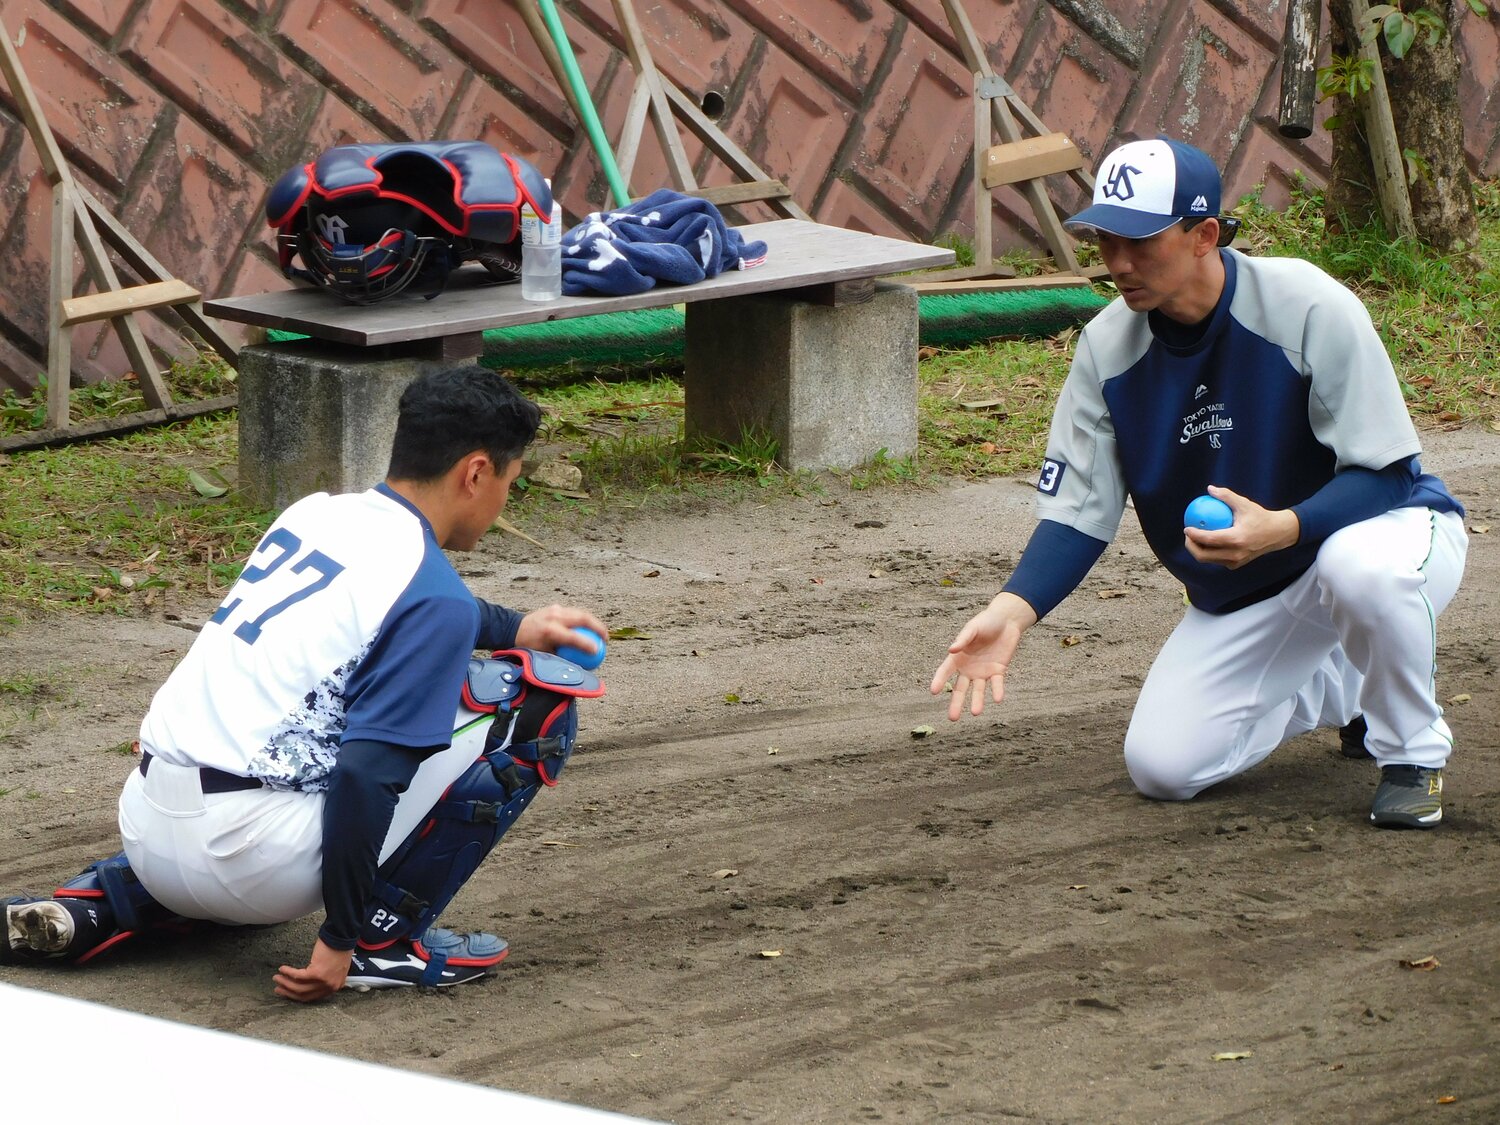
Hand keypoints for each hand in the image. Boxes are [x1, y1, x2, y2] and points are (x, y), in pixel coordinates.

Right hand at [273, 939, 353, 1001]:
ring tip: (276, 978)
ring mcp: (323, 981)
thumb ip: (326, 978)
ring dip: (285, 983)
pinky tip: (282, 969)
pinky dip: (288, 972)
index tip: (288, 992)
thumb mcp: (335, 968)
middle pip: (304, 994)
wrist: (342, 936)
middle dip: (288, 992)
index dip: (298, 995)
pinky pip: (298, 976)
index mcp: (335, 986)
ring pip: (299, 987)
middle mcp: (329, 987)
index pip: (313, 996)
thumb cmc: (339, 947)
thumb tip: (312, 982)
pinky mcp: (316, 973)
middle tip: (278, 989)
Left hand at [514, 604, 609, 654]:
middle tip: (606, 639)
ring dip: (593, 622)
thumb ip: (561, 659)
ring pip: (581, 612)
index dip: (587, 644)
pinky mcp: (556, 607)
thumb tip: (578, 668)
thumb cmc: (528, 647)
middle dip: (598, 628)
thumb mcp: (543, 656)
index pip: (574, 637)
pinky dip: (583, 620)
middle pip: (583, 618)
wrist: (513, 629)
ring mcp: (555, 609)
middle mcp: (554, 617)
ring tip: (601, 633)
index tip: (597, 652)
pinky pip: (574, 612)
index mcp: (549, 631)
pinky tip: (589, 628)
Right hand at [929, 593, 1037, 719]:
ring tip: (975, 712)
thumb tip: (951, 649)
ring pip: (979, 690)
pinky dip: (997, 691)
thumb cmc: (986, 622)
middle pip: (960, 688)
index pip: (945, 671)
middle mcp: (968, 668)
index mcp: (958, 657)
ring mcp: (983, 671)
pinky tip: (998, 699)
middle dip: (956, 702)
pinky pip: (997, 683)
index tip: (933, 691)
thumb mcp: (973, 628)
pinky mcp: (998, 671)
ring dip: (977, 701)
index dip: (939, 680)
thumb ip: (963, 639)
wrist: (1006, 620)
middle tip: (952, 718)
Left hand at [1184, 485, 1299, 569]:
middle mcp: (1235, 554)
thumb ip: (1226, 496)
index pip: (1208, 540)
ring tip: (1193, 538)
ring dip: (1198, 550)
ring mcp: (1235, 562)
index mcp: (1236, 539)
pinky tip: (1205, 541)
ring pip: (1209, 560)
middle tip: (1188, 535)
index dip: (1194, 535)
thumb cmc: (1260, 517)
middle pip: (1203, 556)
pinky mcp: (1236, 565)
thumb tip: (1209, 489)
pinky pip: (1217, 559)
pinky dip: (1209, 552)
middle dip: (1191, 547)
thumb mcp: (1244, 504)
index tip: (1186, 527)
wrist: (1278, 534)